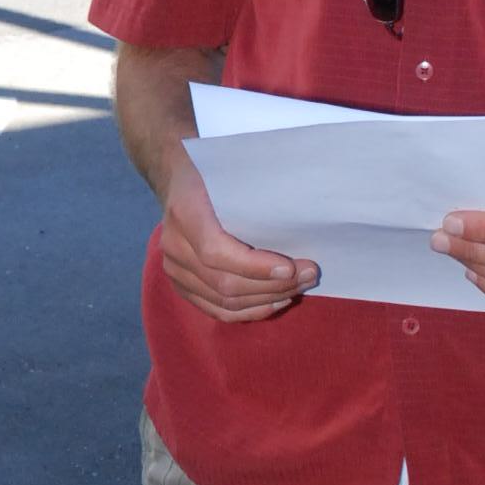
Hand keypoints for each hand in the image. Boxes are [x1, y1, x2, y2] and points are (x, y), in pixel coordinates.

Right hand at [158, 149, 317, 323]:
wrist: (180, 180)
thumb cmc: (215, 176)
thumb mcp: (232, 173)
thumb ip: (255, 196)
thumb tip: (301, 219)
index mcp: (185, 213)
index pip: (216, 252)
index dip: (255, 267)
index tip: (291, 267)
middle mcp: (174, 245)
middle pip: (224, 282)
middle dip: (273, 285)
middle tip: (310, 276)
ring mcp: (174, 270)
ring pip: (224, 301)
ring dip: (267, 299)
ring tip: (299, 288)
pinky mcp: (181, 286)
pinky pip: (217, 310)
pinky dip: (250, 311)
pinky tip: (276, 302)